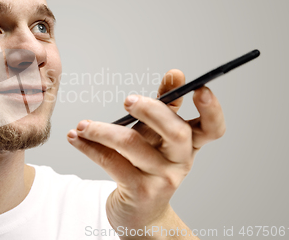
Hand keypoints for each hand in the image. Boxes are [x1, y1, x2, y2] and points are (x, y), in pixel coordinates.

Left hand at [67, 69, 225, 238]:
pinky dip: (89, 148)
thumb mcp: (157, 137)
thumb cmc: (146, 167)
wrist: (139, 214)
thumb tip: (175, 75)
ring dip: (102, 130)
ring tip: (82, 124)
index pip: (212, 128)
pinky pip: (111, 162)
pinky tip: (76, 138)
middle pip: (176, 132)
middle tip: (127, 100)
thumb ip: (163, 106)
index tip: (198, 88)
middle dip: (152, 111)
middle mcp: (181, 161)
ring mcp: (162, 178)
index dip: (211, 109)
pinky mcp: (140, 191)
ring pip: (133, 145)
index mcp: (190, 145)